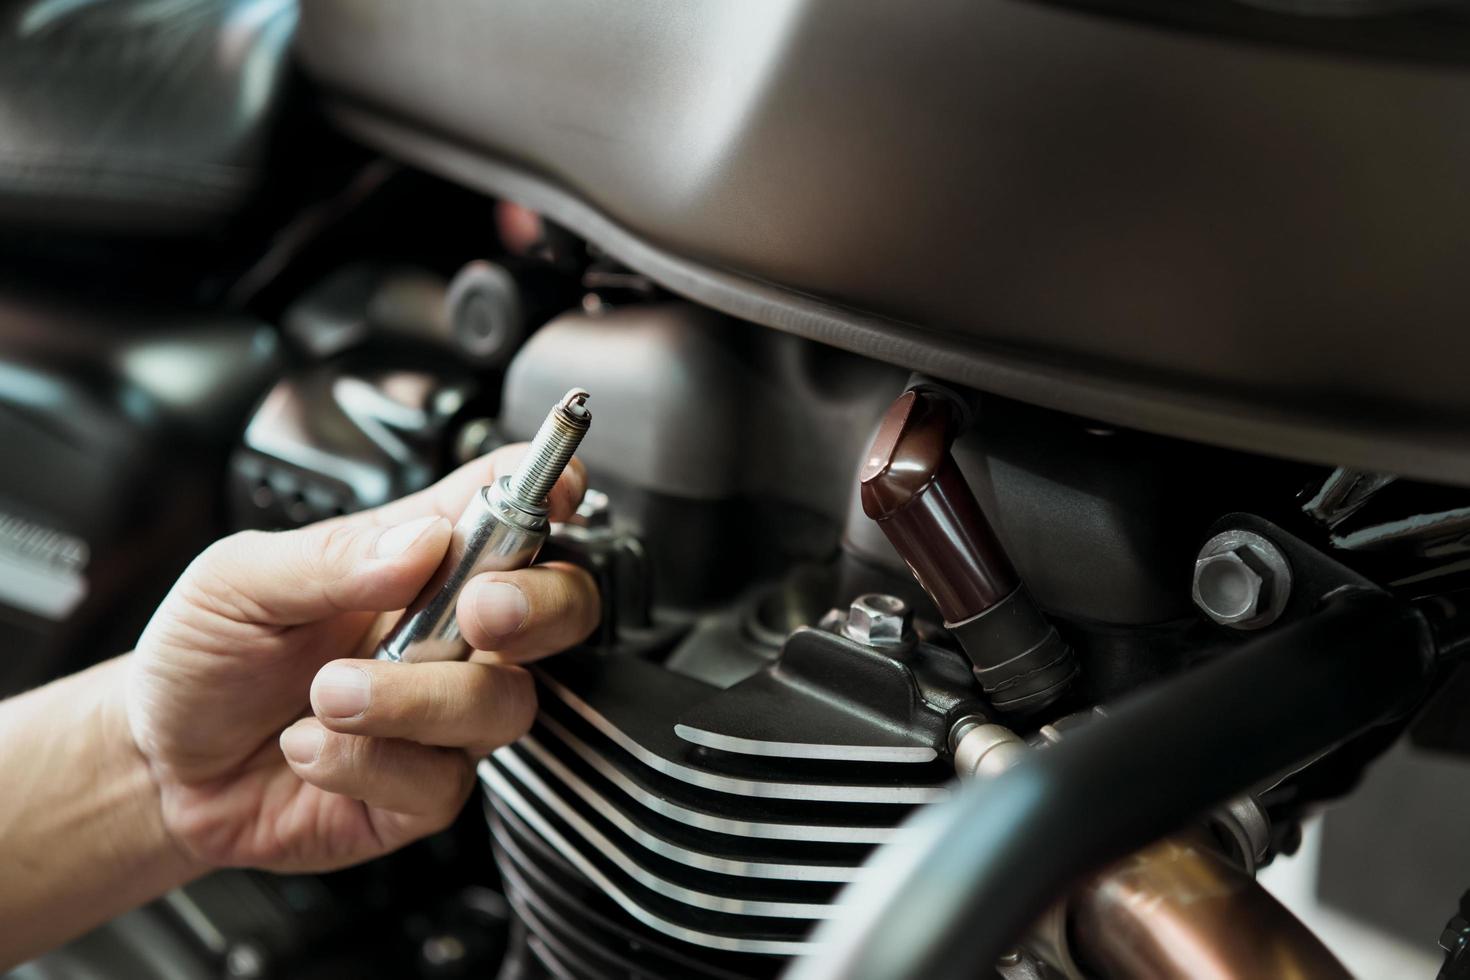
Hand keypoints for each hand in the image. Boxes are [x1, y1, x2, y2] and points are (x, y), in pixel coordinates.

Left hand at [123, 446, 599, 872]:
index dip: (553, 488)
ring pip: (502, 702)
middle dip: (538, 605)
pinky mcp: (423, 790)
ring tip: (326, 694)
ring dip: (414, 698)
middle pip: (560, 606)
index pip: (510, 506)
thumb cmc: (207, 655)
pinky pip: (440, 781)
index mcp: (417, 559)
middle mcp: (448, 632)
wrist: (162, 764)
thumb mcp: (238, 580)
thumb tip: (422, 542)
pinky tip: (309, 747)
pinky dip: (366, 763)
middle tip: (478, 610)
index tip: (563, 487)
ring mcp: (443, 713)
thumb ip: (331, 556)